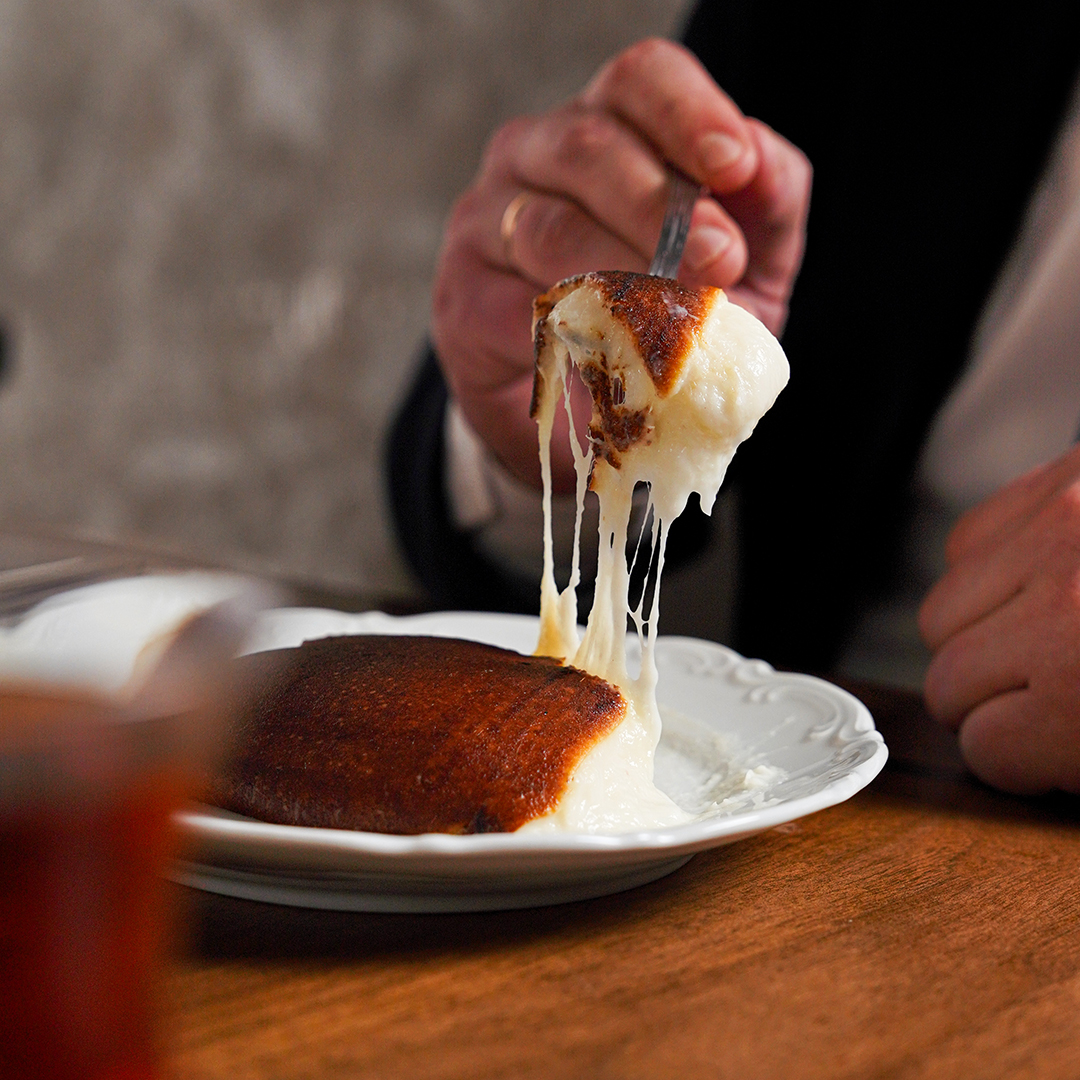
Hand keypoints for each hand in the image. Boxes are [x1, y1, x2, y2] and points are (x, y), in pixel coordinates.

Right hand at [431, 38, 810, 490]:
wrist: (594, 412)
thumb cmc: (666, 319)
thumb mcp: (742, 269)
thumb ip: (765, 210)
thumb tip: (761, 164)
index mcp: (605, 125)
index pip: (639, 80)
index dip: (687, 113)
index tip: (732, 167)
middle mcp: (532, 156)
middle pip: (587, 146)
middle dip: (660, 206)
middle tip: (719, 262)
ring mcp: (485, 224)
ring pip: (547, 227)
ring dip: (618, 272)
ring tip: (671, 316)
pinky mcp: (462, 300)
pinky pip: (511, 308)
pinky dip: (567, 333)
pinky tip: (608, 356)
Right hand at [919, 443, 1079, 793]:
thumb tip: (1036, 766)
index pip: (988, 748)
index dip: (1016, 760)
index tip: (1040, 756)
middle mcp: (1061, 604)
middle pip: (948, 681)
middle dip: (986, 703)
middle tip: (1035, 703)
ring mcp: (1055, 532)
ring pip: (940, 612)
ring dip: (977, 635)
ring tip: (1037, 639)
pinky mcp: (1054, 482)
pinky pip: (966, 541)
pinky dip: (990, 570)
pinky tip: (1038, 581)